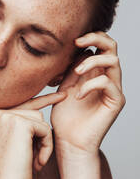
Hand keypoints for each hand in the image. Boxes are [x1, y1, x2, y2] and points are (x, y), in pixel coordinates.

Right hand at [0, 92, 66, 178]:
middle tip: (34, 157)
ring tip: (35, 160)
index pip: (21, 104)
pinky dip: (47, 147)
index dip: (43, 100)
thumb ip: (21, 123)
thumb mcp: (13, 142)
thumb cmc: (11, 170)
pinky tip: (37, 162)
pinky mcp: (20, 124)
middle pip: (33, 111)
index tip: (61, 95)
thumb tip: (39, 107)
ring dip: (44, 141)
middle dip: (40, 134)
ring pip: (40, 119)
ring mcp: (7, 117)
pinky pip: (45, 129)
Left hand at [51, 31, 125, 155]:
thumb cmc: (64, 117)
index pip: (100, 45)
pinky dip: (91, 84)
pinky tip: (77, 95)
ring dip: (92, 62)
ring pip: (113, 61)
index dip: (88, 37)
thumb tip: (71, 50)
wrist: (69, 141)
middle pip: (112, 46)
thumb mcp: (63, 88)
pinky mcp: (115, 101)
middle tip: (77, 41)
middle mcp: (107, 77)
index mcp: (94, 72)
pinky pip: (108, 83)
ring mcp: (113, 89)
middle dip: (96, 37)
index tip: (70, 39)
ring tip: (76, 72)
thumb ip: (69, 70)